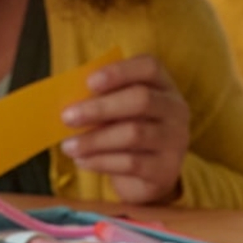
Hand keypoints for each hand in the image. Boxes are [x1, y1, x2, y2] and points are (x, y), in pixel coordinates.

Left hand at [60, 55, 189, 205]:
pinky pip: (131, 163)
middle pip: (141, 99)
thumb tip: (70, 100)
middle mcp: (175, 109)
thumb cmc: (127, 131)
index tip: (89, 82)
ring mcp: (174, 140)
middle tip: (67, 117)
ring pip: (133, 134)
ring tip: (68, 146)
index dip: (119, 72)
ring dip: (94, 140)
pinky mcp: (166, 169)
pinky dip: (101, 161)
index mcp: (163, 86)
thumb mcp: (120, 110)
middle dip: (100, 108)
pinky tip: (82, 161)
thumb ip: (102, 99)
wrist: (150, 176)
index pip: (149, 67)